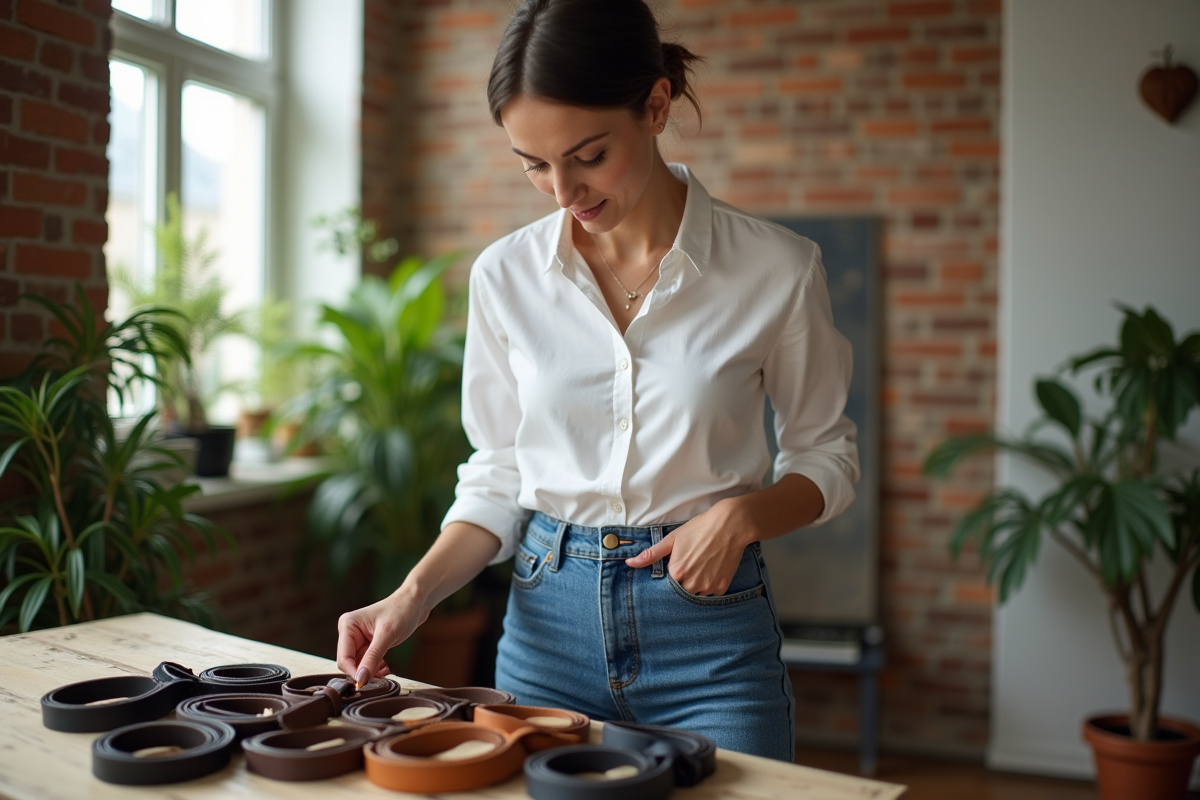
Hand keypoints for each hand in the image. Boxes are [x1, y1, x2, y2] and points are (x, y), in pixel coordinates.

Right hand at [336, 588, 427, 684]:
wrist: (415, 602)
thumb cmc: (401, 610)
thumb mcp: (387, 635)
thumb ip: (372, 657)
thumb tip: (361, 678)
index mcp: (348, 625)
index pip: (343, 658)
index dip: (354, 672)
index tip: (366, 683)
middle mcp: (350, 632)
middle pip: (349, 663)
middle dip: (363, 672)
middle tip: (379, 679)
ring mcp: (358, 638)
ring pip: (358, 665)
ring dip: (371, 672)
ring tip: (385, 671)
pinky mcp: (368, 644)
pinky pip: (367, 663)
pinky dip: (375, 668)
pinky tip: (385, 668)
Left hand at [624, 499, 754, 594]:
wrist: (729, 525)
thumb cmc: (699, 529)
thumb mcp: (672, 539)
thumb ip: (651, 554)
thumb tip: (629, 563)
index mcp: (676, 572)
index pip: (668, 582)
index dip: (672, 573)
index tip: (679, 563)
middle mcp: (691, 583)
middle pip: (682, 589)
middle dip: (684, 580)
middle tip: (693, 562)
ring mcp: (708, 586)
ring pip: (697, 592)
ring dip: (697, 583)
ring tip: (703, 564)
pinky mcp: (722, 587)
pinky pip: (712, 592)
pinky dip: (711, 583)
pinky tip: (713, 568)